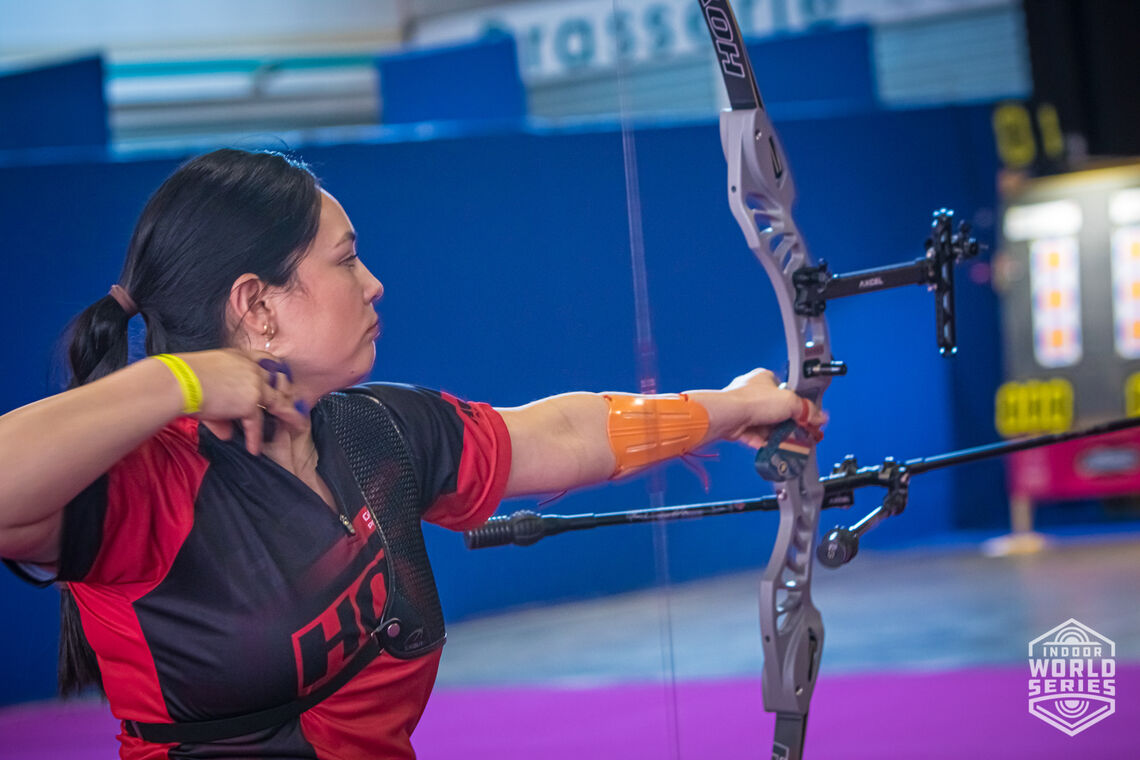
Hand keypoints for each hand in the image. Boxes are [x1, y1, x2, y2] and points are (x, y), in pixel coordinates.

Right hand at [162, 349, 309, 455]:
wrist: (178, 382)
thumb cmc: (182, 381)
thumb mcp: (206, 388)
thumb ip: (222, 412)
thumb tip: (228, 434)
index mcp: (239, 357)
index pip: (264, 359)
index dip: (275, 368)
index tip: (283, 375)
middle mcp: (251, 368)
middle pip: (278, 380)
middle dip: (288, 392)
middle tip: (297, 404)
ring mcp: (254, 384)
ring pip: (278, 402)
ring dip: (290, 415)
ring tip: (298, 426)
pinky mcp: (251, 402)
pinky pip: (257, 423)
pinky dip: (254, 438)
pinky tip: (254, 449)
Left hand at [720, 368, 826, 447]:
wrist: (728, 415)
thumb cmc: (752, 400)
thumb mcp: (790, 401)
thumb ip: (806, 410)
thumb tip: (819, 417)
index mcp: (764, 378)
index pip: (786, 391)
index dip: (797, 404)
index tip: (807, 416)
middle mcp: (752, 392)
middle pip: (776, 410)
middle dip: (787, 423)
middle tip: (800, 432)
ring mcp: (744, 409)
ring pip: (766, 425)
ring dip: (777, 434)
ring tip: (789, 442)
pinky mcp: (737, 425)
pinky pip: (755, 436)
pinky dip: (765, 442)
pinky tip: (774, 447)